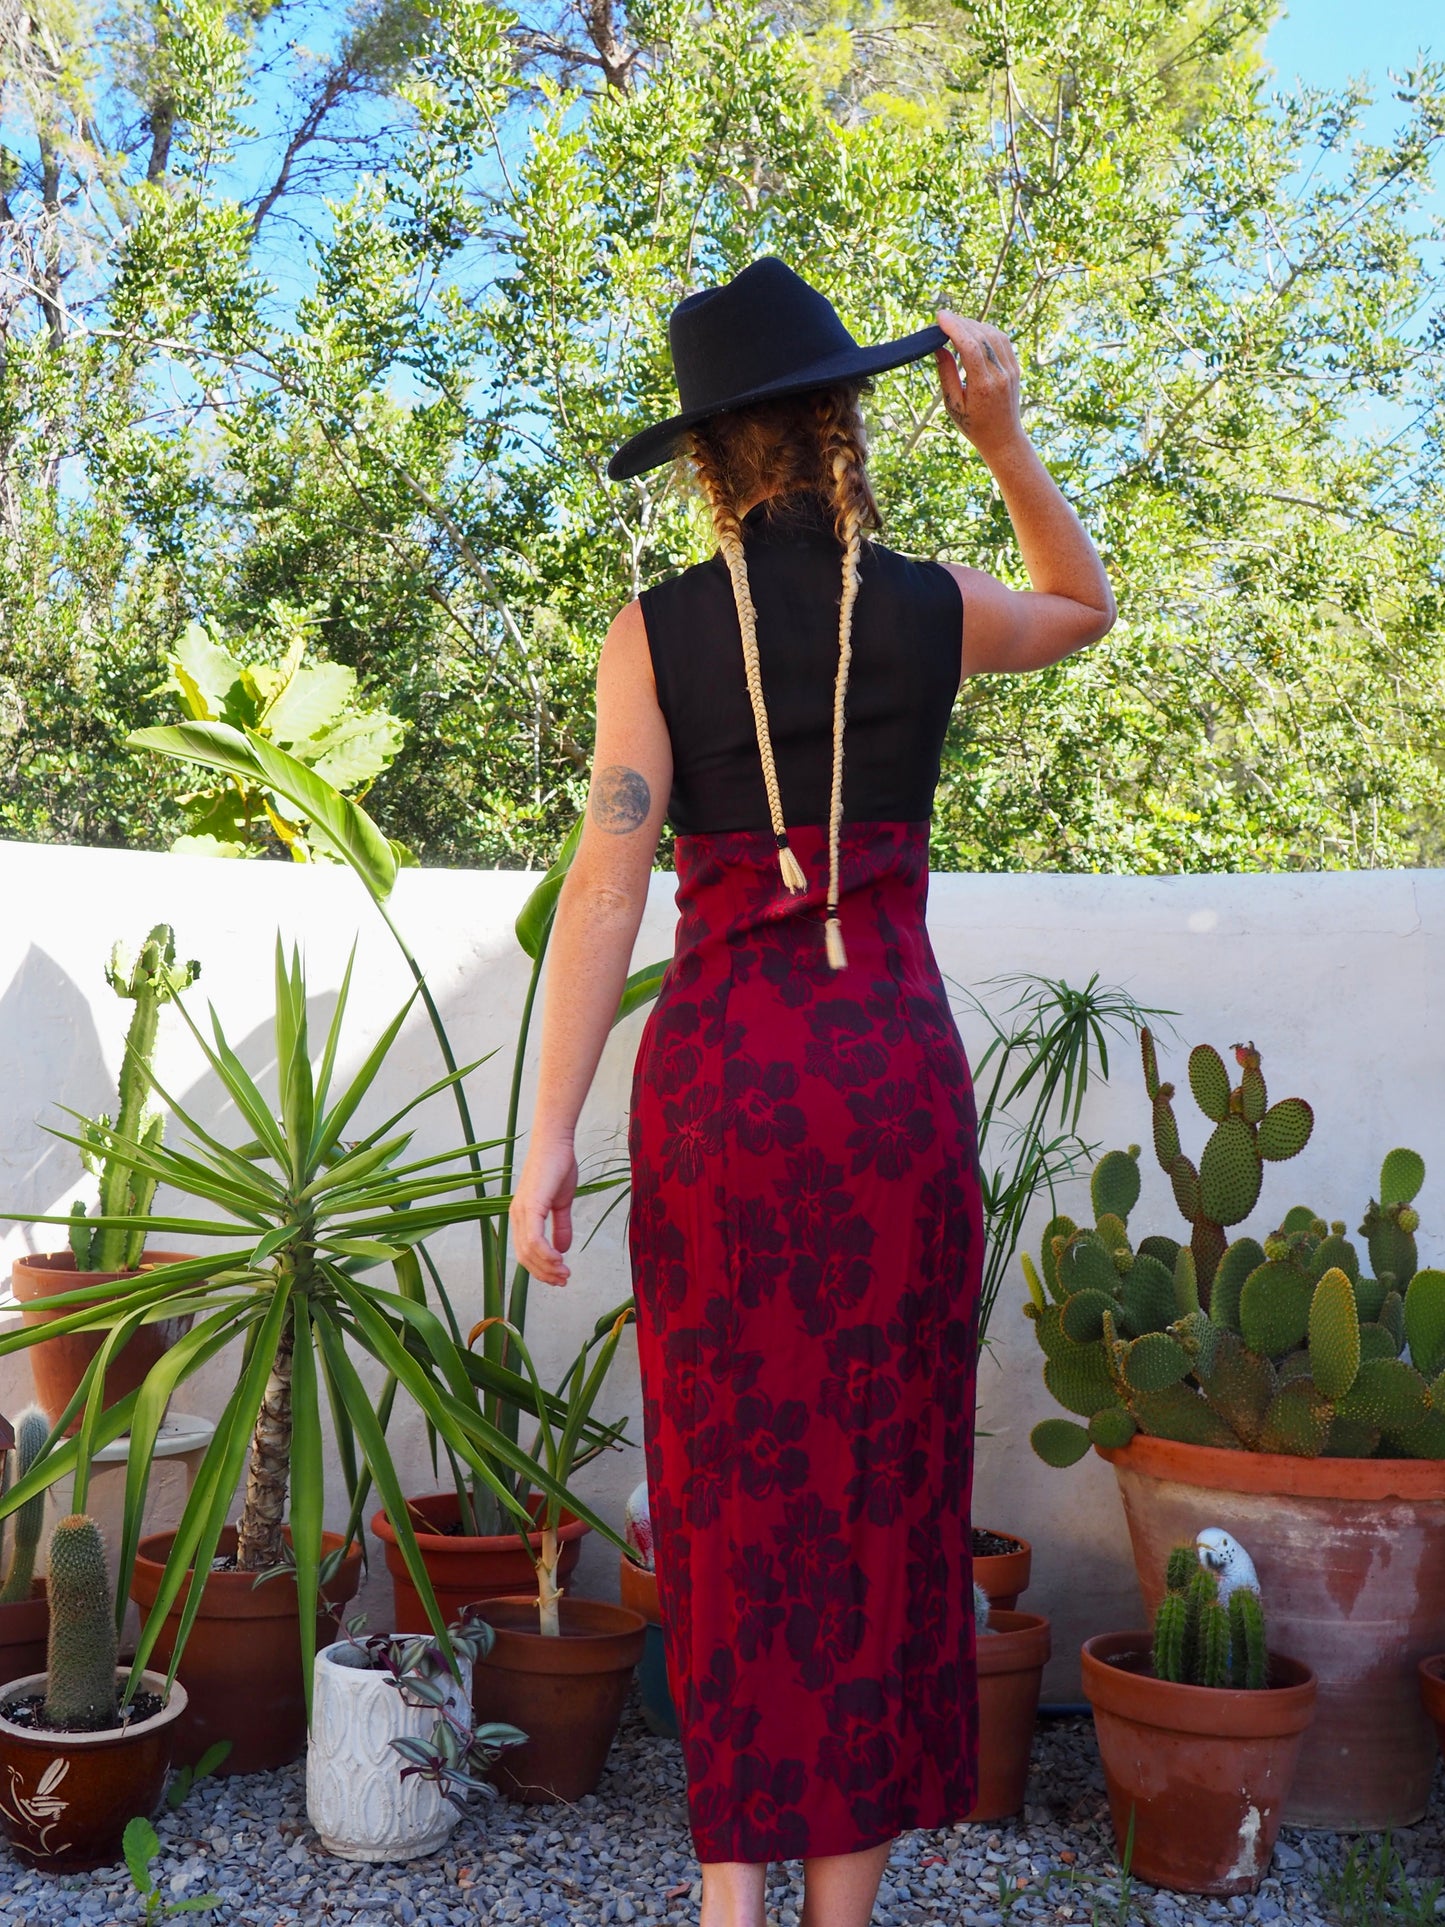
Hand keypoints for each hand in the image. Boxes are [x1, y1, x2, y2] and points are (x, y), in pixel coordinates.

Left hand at [509, 1135, 578, 1285]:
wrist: (556, 1144)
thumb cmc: (558, 1167)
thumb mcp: (562, 1203)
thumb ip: (561, 1226)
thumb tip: (562, 1250)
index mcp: (522, 1216)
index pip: (526, 1252)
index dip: (541, 1269)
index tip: (559, 1276)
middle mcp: (517, 1216)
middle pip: (525, 1257)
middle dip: (544, 1273)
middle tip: (563, 1280)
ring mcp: (521, 1212)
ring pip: (529, 1252)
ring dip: (547, 1267)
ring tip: (564, 1273)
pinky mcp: (530, 1206)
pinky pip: (535, 1239)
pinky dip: (546, 1254)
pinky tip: (559, 1259)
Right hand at [934, 311, 1023, 458]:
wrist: (1003, 438)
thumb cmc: (973, 425)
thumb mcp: (953, 405)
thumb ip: (946, 375)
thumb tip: (938, 347)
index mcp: (983, 386)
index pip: (969, 347)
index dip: (954, 328)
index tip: (940, 317)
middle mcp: (1000, 375)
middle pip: (981, 336)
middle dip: (961, 323)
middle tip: (943, 319)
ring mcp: (1011, 370)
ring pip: (993, 334)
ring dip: (974, 324)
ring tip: (956, 324)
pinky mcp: (1015, 367)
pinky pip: (1002, 340)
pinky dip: (986, 330)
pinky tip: (973, 331)